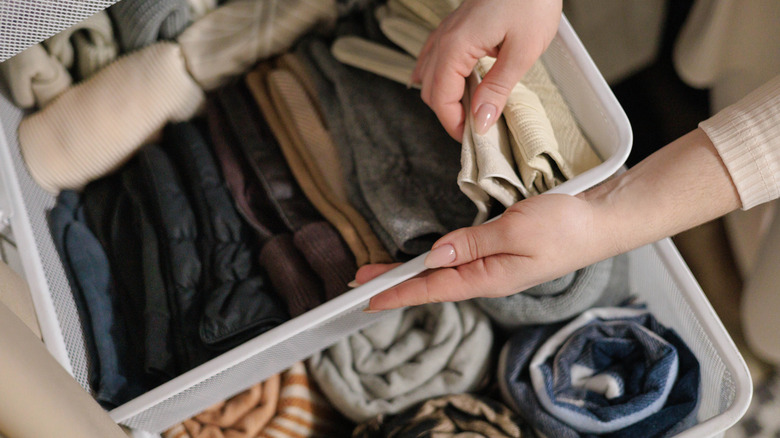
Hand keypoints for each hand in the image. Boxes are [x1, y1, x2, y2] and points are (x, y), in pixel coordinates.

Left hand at [359, 193, 618, 310]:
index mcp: (489, 277)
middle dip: (396, 282)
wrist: (603, 221)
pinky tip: (427, 259)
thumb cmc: (566, 227)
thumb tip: (435, 254)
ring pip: (444, 272)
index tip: (367, 296)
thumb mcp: (516, 230)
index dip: (398, 291)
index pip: (433, 288)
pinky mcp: (501, 253)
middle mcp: (488, 277)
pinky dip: (435, 260)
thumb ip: (473, 243)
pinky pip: (459, 260)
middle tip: (360, 279)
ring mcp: (495, 266)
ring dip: (413, 272)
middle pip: (433, 282)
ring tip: (384, 270)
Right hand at [412, 0, 561, 139]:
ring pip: (429, 75)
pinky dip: (441, 78)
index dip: (453, 125)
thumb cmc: (531, 0)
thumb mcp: (521, 51)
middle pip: (430, 90)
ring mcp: (447, 31)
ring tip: (470, 112)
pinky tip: (455, 86)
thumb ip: (497, 89)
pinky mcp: (456, 27)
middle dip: (449, 114)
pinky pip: (435, 58)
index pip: (440, 99)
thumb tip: (481, 121)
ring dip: (445, 97)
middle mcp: (444, 39)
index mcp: (455, 47)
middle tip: (475, 130)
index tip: (474, 139)